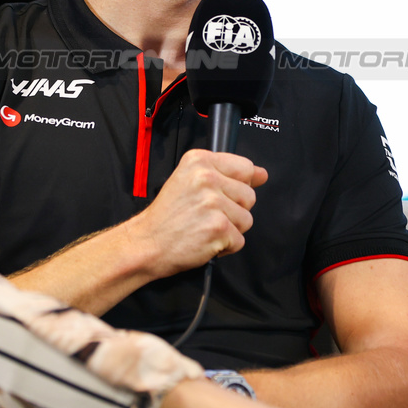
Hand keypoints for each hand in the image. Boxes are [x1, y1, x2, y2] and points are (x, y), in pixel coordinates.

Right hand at [126, 149, 267, 278]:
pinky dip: (225, 247)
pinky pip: (239, 240)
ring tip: (205, 227)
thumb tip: (262, 174)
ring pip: (247, 219)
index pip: (245, 167)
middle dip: (234, 210)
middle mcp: (206, 178)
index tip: (227, 195)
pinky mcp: (218, 227)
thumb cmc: (167, 216)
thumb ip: (225, 173)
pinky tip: (205, 240)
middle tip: (207, 215)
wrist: (146, 243)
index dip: (241, 185)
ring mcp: (213, 203)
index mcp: (199, 161)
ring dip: (230, 229)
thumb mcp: (188, 180)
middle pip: (249, 196)